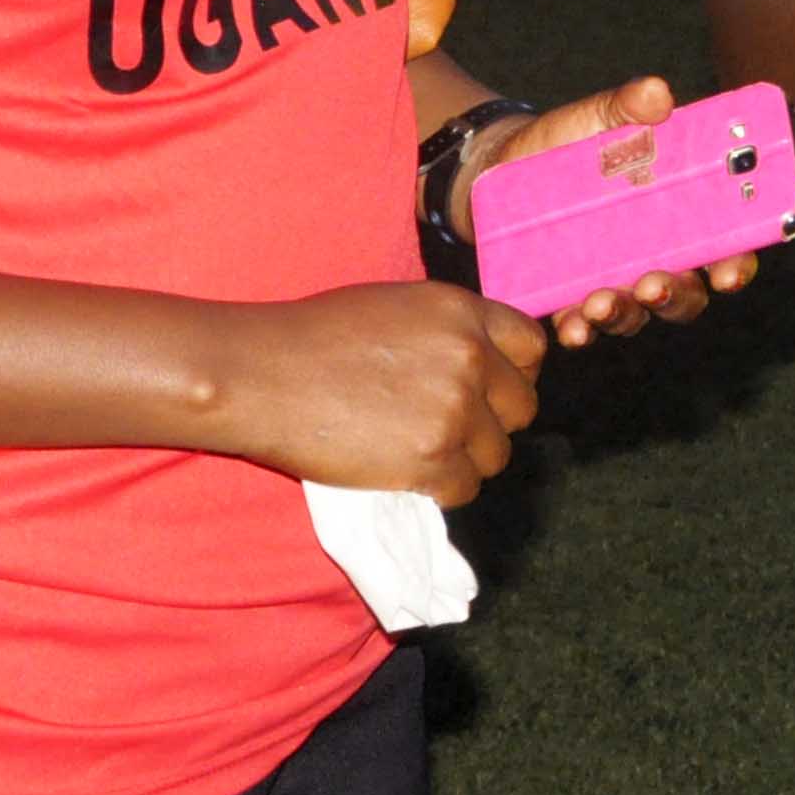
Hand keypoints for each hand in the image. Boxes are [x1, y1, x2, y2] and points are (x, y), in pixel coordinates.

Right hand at [217, 280, 548, 506]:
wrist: (263, 375)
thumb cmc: (316, 336)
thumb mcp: (397, 306)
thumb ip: (449, 330)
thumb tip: (485, 361)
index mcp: (462, 312)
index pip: (532, 348)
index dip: (514, 374)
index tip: (489, 390)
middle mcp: (469, 357)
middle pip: (522, 407)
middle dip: (491, 422)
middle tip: (450, 429)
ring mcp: (453, 411)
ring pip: (496, 454)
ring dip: (466, 459)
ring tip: (421, 451)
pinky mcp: (430, 460)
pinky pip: (465, 488)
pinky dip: (441, 488)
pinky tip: (408, 474)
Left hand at [462, 76, 764, 346]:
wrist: (501, 167)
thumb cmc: (567, 143)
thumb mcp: (596, 118)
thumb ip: (627, 107)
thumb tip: (657, 93)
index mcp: (678, 212)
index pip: (725, 246)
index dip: (736, 262)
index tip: (729, 271)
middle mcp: (655, 255)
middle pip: (687, 291)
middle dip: (677, 294)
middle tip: (655, 283)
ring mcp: (613, 281)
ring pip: (637, 313)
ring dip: (626, 313)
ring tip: (601, 302)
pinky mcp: (568, 299)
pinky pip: (582, 325)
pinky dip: (581, 330)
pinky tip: (571, 326)